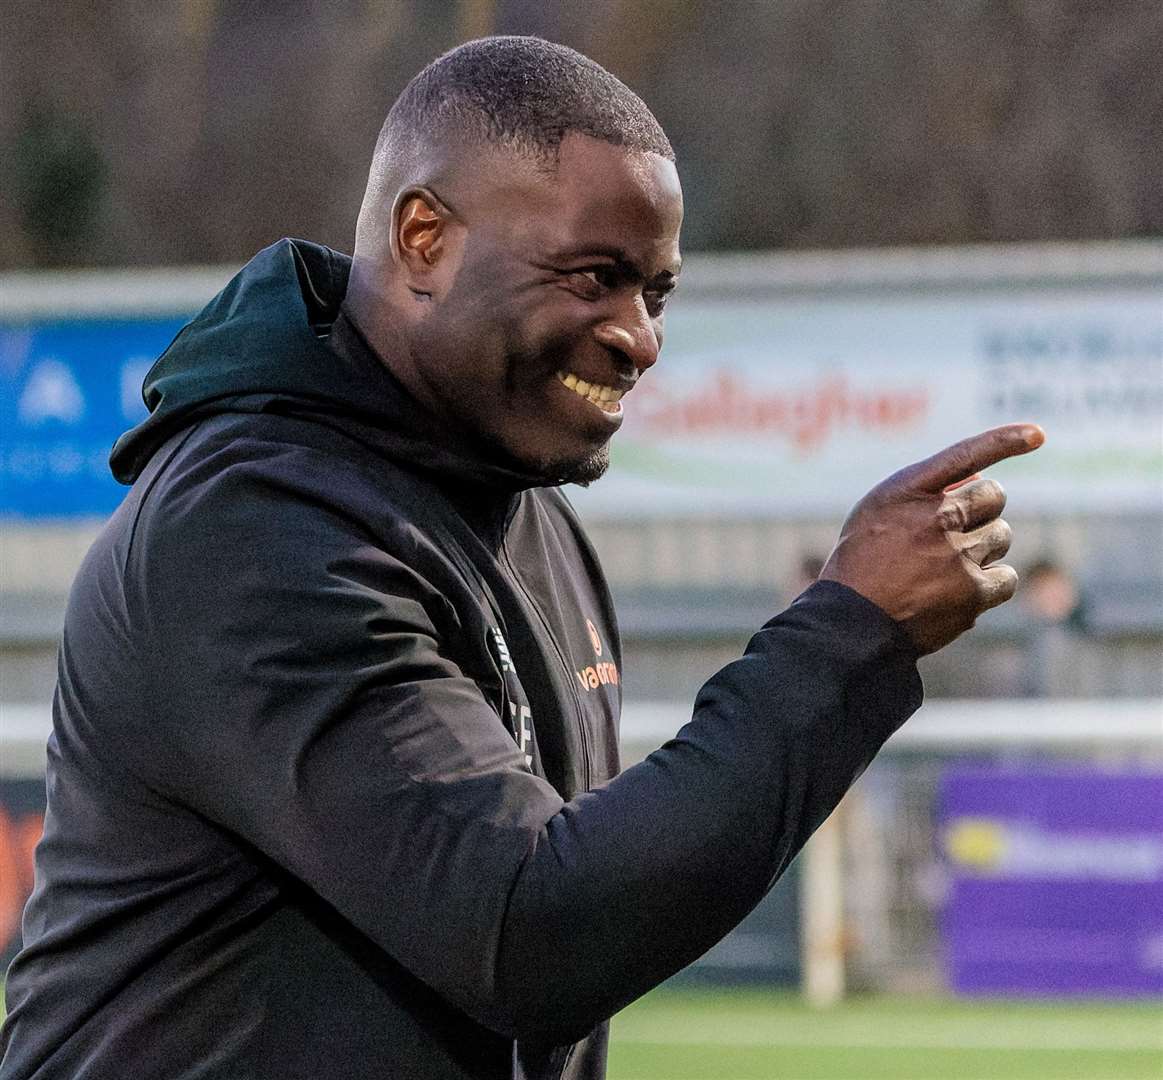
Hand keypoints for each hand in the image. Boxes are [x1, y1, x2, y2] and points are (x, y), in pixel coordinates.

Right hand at [819, 423, 1044, 654]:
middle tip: (956, 531)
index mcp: (906, 491)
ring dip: (982, 547)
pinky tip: (960, 591)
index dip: (1005, 440)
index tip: (1038, 435)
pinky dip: (990, 583)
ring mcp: (957, 555)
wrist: (851, 622)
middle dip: (982, 510)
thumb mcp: (877, 513)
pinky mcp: (972, 593)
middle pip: (994, 498)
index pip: (965, 455)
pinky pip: (1007, 577)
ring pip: (1001, 536)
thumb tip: (982, 479)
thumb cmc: (862, 563)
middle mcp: (936, 517)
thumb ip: (924, 493)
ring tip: (945, 567)